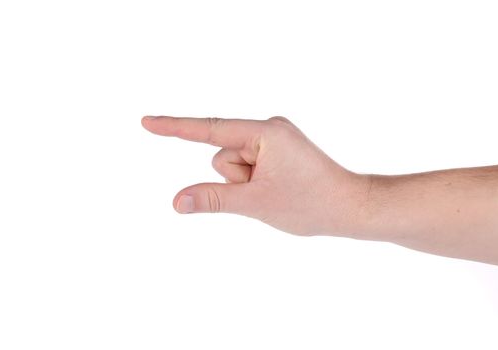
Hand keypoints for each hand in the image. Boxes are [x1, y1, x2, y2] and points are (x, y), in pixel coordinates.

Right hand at [141, 116, 368, 236]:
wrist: (350, 208)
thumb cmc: (311, 203)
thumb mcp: (256, 203)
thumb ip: (213, 199)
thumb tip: (176, 200)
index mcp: (265, 132)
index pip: (209, 130)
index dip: (174, 127)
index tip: (147, 121)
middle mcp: (268, 128)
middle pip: (223, 155)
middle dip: (236, 179)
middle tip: (268, 193)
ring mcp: (273, 138)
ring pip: (234, 164)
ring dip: (246, 183)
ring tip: (277, 191)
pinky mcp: (276, 149)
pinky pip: (247, 165)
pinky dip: (254, 181)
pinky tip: (279, 188)